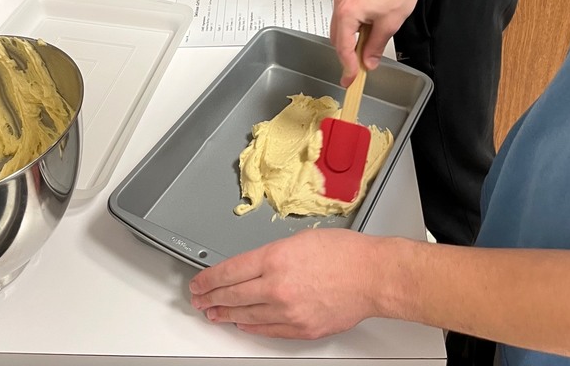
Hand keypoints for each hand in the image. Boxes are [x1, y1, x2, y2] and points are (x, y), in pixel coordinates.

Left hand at [189, 230, 377, 338]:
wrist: (371, 276)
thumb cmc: (343, 253)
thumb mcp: (298, 240)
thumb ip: (272, 255)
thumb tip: (253, 267)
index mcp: (274, 259)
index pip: (229, 271)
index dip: (208, 278)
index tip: (198, 282)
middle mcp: (276, 287)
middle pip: (232, 295)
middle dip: (210, 297)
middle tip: (198, 298)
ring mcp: (287, 312)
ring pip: (246, 316)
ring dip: (226, 314)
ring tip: (213, 313)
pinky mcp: (300, 329)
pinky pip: (266, 330)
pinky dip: (251, 326)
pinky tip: (242, 324)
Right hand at [331, 0, 427, 84]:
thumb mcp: (389, 24)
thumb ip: (375, 47)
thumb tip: (368, 62)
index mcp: (348, 11)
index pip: (343, 46)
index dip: (347, 66)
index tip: (351, 79)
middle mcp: (341, 0)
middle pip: (337, 35)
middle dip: (346, 54)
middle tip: (356, 69)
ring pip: (340, 23)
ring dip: (349, 38)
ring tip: (364, 48)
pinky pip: (345, 10)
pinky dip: (352, 23)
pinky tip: (365, 28)